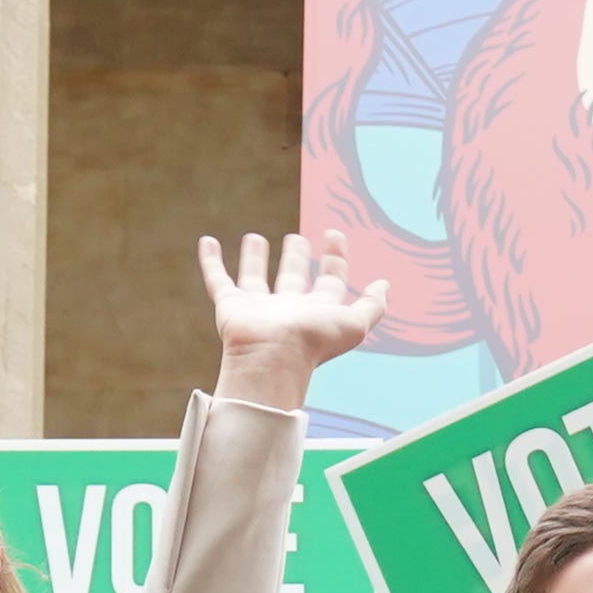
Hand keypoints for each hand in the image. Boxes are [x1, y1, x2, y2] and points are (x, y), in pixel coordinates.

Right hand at [199, 230, 387, 413]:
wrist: (273, 357)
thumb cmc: (314, 342)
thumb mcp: (355, 324)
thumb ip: (373, 306)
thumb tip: (385, 284)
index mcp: (316, 313)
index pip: (329, 283)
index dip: (335, 260)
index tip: (334, 235)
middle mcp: (287, 310)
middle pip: (292, 279)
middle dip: (296, 259)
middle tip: (298, 238)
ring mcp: (257, 308)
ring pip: (255, 278)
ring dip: (255, 258)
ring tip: (254, 237)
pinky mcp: (230, 306)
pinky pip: (217, 279)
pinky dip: (211, 261)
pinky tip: (208, 242)